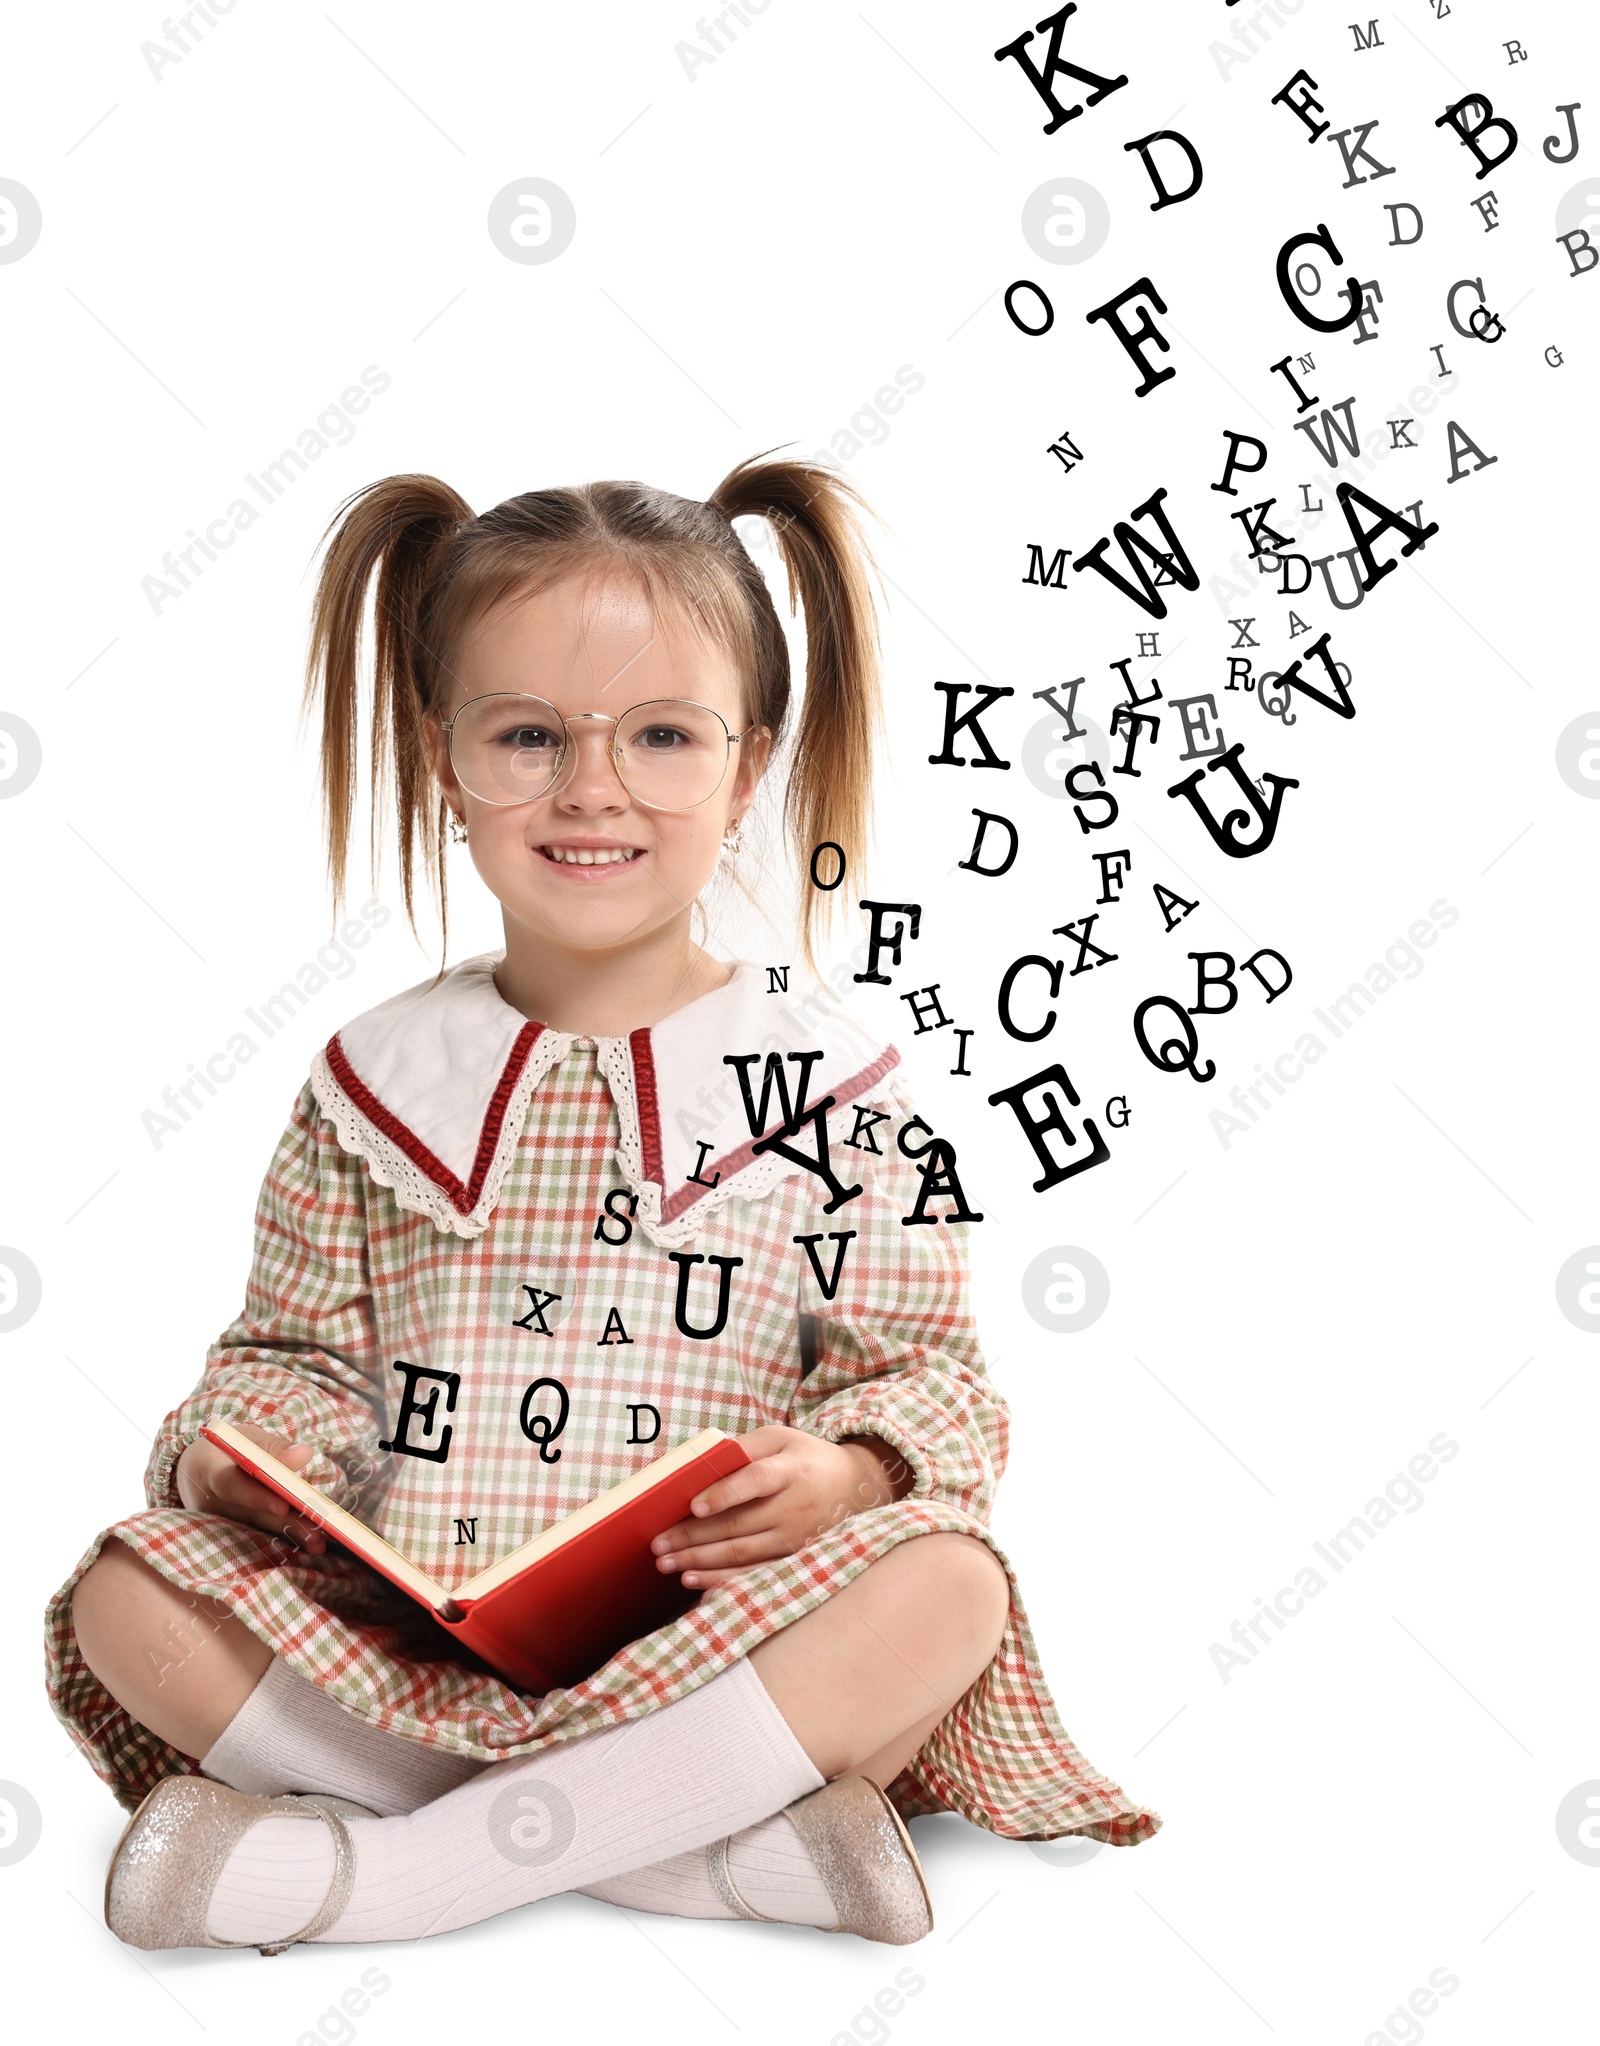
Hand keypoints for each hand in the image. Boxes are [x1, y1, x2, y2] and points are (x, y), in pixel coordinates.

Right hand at [174, 1421, 328, 1555]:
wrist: (198, 1470)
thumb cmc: (228, 1449)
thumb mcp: (247, 1438)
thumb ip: (274, 1447)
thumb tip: (304, 1454)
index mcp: (208, 1471)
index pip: (231, 1486)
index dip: (257, 1498)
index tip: (283, 1506)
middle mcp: (211, 1504)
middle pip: (250, 1516)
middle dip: (285, 1524)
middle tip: (316, 1535)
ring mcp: (219, 1524)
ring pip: (258, 1531)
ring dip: (290, 1538)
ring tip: (319, 1546)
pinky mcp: (231, 1535)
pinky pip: (260, 1537)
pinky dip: (286, 1540)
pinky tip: (310, 1547)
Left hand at [651, 1426, 911, 1589]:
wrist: (858, 1487)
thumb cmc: (807, 1458)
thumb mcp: (782, 1438)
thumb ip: (744, 1448)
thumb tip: (701, 1463)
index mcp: (789, 1470)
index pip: (756, 1481)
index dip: (725, 1493)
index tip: (694, 1504)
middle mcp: (794, 1506)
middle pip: (738, 1524)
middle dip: (693, 1537)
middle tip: (658, 1544)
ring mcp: (795, 1538)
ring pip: (742, 1554)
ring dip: (700, 1562)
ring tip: (667, 1564)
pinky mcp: (795, 1559)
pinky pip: (755, 1574)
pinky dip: (723, 1581)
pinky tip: (696, 1582)